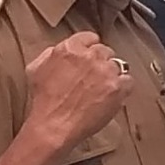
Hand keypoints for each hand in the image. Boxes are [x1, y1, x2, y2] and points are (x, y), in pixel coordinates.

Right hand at [18, 30, 132, 162]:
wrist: (54, 126)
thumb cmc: (44, 102)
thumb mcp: (35, 69)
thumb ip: (50, 54)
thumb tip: (60, 51)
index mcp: (70, 48)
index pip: (89, 38)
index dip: (90, 48)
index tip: (91, 56)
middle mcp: (90, 56)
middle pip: (105, 51)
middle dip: (100, 63)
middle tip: (94, 77)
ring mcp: (106, 71)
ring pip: (118, 65)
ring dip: (111, 75)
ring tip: (102, 89)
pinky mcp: (117, 88)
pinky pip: (128, 81)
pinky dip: (123, 88)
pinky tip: (114, 95)